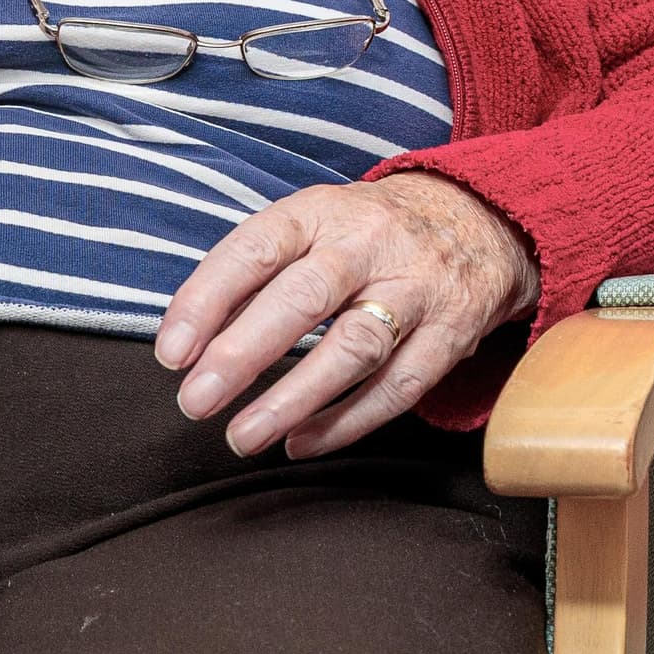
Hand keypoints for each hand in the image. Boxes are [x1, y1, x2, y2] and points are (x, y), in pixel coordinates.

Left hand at [154, 172, 538, 456]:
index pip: (257, 248)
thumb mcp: (315, 224)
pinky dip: (346, 421)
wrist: (481, 219)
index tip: (171, 353)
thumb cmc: (370, 233)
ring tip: (242, 436)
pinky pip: (398, 386)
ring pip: (354, 347)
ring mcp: (417, 288)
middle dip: (244, 353)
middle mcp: (371, 244)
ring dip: (293, 398)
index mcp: (323, 211)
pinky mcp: (451, 333)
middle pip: (305, 297)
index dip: (208, 299)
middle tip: (195, 402)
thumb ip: (256, 273)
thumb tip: (189, 340)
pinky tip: (301, 442)